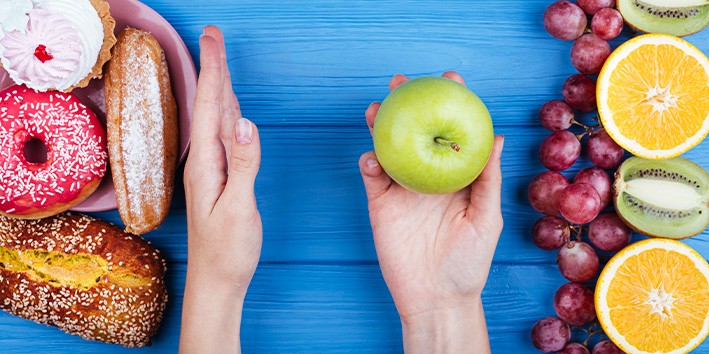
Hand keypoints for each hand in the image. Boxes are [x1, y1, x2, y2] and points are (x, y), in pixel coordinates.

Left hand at [180, 26, 261, 353]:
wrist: (215, 282)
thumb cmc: (228, 251)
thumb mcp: (239, 207)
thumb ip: (243, 164)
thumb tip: (245, 121)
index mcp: (207, 164)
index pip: (212, 107)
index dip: (215, 70)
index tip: (213, 38)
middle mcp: (204, 162)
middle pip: (211, 106)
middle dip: (214, 69)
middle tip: (214, 37)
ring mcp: (210, 171)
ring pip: (216, 119)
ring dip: (219, 87)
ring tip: (220, 63)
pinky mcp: (219, 180)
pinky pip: (222, 136)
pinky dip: (226, 113)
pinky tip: (229, 111)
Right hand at [359, 72, 503, 352]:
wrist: (437, 297)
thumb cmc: (470, 262)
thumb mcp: (487, 218)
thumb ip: (487, 179)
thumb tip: (496, 137)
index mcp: (456, 176)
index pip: (454, 132)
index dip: (452, 104)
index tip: (451, 79)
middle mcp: (428, 176)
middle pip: (416, 131)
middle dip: (408, 104)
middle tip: (403, 81)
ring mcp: (403, 189)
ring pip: (389, 147)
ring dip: (380, 125)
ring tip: (377, 108)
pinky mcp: (381, 204)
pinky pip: (373, 176)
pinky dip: (369, 161)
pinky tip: (372, 156)